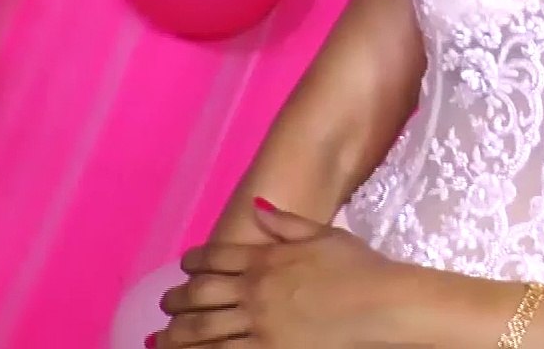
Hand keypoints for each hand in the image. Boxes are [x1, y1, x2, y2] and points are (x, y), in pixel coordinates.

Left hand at [155, 200, 408, 347]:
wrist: (381, 304)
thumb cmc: (361, 267)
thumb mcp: (326, 235)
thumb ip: (286, 223)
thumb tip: (255, 207)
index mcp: (268, 258)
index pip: (217, 257)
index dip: (195, 261)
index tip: (185, 266)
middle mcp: (255, 290)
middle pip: (201, 294)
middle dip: (178, 299)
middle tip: (166, 303)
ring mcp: (259, 324)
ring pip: (204, 329)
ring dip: (177, 332)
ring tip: (162, 337)